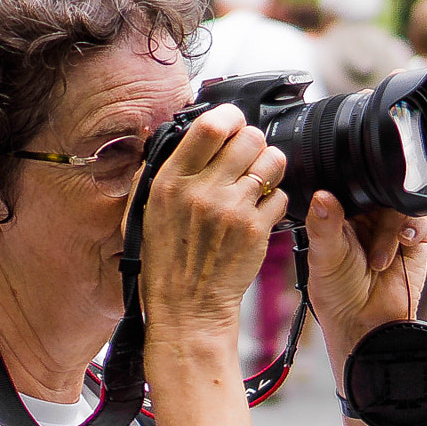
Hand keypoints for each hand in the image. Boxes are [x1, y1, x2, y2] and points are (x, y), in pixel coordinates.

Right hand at [139, 105, 288, 336]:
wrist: (186, 309)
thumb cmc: (165, 262)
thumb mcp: (146, 210)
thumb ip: (162, 171)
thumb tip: (179, 135)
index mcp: (171, 181)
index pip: (210, 125)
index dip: (229, 117)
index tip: (232, 123)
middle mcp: (202, 191)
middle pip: (249, 137)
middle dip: (253, 142)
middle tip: (248, 156)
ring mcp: (232, 210)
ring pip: (272, 162)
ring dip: (269, 166)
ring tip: (258, 181)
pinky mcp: (256, 230)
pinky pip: (280, 195)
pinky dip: (274, 200)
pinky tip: (258, 212)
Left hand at [304, 190, 426, 356]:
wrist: (367, 322)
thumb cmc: (338, 293)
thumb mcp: (324, 256)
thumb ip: (323, 224)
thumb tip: (321, 196)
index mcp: (340, 212)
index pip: (349, 184)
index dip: (352, 185)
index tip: (348, 201)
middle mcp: (368, 215)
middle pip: (380, 187)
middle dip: (376, 207)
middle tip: (365, 230)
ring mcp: (394, 224)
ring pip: (401, 200)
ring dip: (392, 228)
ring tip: (379, 261)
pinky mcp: (418, 237)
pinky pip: (423, 216)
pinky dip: (415, 226)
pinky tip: (404, 243)